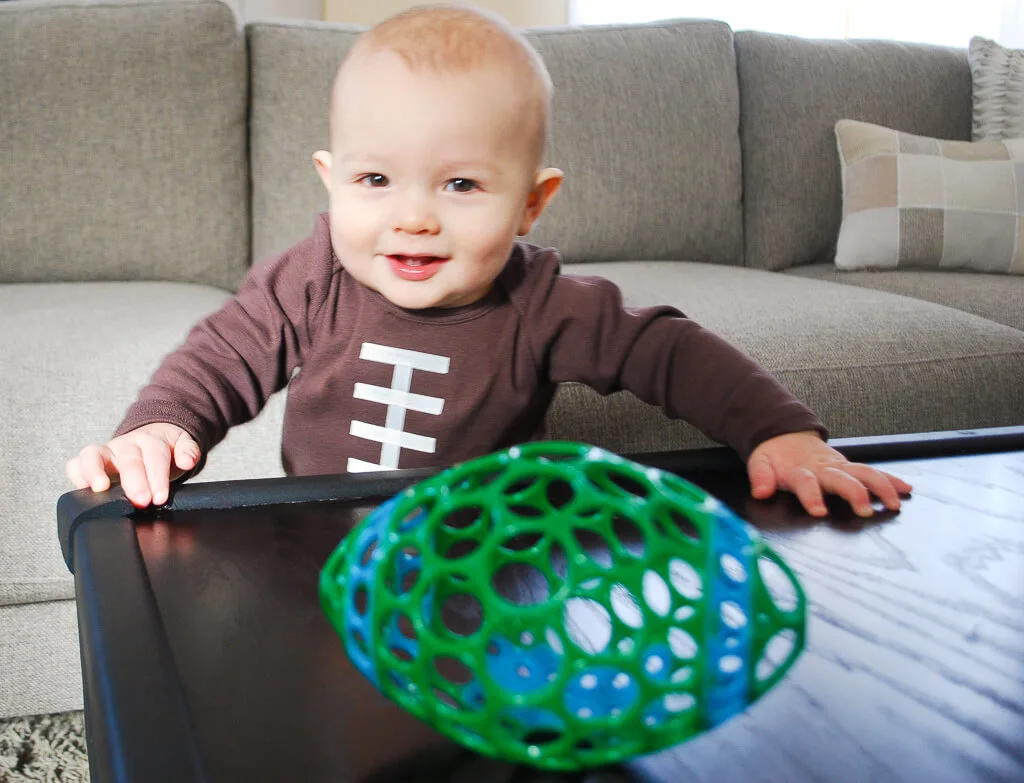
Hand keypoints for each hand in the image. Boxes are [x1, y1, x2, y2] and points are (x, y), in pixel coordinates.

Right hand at [66, 423, 200, 507]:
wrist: (151, 436)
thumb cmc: (166, 450)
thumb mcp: (182, 446)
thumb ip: (188, 451)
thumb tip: (188, 460)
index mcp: (152, 441)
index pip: (155, 457)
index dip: (157, 477)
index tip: (160, 498)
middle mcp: (127, 444)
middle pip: (128, 460)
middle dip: (134, 481)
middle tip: (141, 501)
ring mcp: (106, 451)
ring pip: (93, 454)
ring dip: (94, 471)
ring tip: (100, 489)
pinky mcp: (90, 460)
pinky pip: (76, 463)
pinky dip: (76, 474)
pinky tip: (83, 489)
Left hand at [746, 430, 911, 517]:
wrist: (786, 436)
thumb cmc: (774, 456)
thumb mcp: (760, 463)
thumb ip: (760, 476)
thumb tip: (760, 492)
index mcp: (799, 470)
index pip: (805, 483)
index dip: (811, 496)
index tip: (819, 511)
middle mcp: (823, 468)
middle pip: (842, 479)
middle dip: (855, 493)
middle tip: (864, 511)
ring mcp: (839, 466)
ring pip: (864, 472)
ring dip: (880, 487)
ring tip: (894, 504)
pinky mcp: (850, 467)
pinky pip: (873, 472)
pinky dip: (890, 479)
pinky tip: (906, 489)